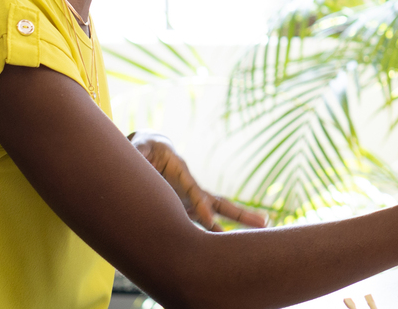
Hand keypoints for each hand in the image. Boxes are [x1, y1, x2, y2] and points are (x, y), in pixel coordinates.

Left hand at [131, 131, 269, 230]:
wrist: (153, 151)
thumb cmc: (146, 149)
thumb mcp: (139, 147)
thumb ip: (137, 152)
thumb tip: (134, 155)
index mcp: (180, 172)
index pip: (195, 192)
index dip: (201, 206)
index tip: (209, 222)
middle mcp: (191, 188)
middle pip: (219, 203)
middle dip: (239, 215)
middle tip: (263, 223)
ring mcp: (190, 200)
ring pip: (218, 214)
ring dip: (237, 224)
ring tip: (263, 229)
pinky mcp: (185, 208)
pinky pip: (203, 224)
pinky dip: (215, 235)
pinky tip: (226, 249)